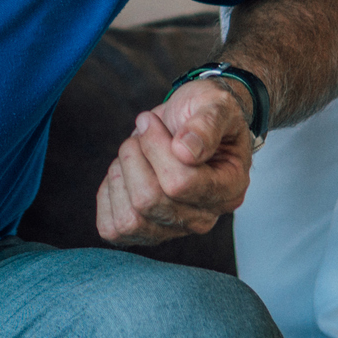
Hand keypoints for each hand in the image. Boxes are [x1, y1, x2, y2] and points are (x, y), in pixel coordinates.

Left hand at [95, 79, 253, 244]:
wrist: (188, 123)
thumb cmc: (203, 113)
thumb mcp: (215, 104)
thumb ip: (207, 123)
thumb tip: (186, 152)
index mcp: (229, 189)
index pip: (180, 183)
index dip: (155, 147)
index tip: (149, 120)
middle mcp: (204, 218)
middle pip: (150, 201)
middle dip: (134, 156)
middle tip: (141, 132)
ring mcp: (176, 229)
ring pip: (129, 219)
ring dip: (121, 175)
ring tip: (133, 151)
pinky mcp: (147, 233)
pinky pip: (114, 228)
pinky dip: (108, 196)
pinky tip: (124, 172)